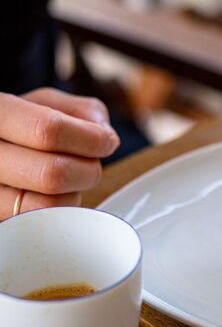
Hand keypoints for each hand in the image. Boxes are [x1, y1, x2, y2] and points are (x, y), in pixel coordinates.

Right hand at [0, 88, 119, 219]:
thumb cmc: (24, 124)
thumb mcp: (48, 103)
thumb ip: (83, 111)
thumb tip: (106, 137)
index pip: (48, 130)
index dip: (90, 139)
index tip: (105, 142)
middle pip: (52, 174)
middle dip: (87, 170)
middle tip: (90, 163)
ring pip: (48, 205)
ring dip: (75, 193)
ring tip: (70, 178)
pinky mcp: (1, 217)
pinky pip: (43, 224)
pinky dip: (62, 210)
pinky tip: (55, 194)